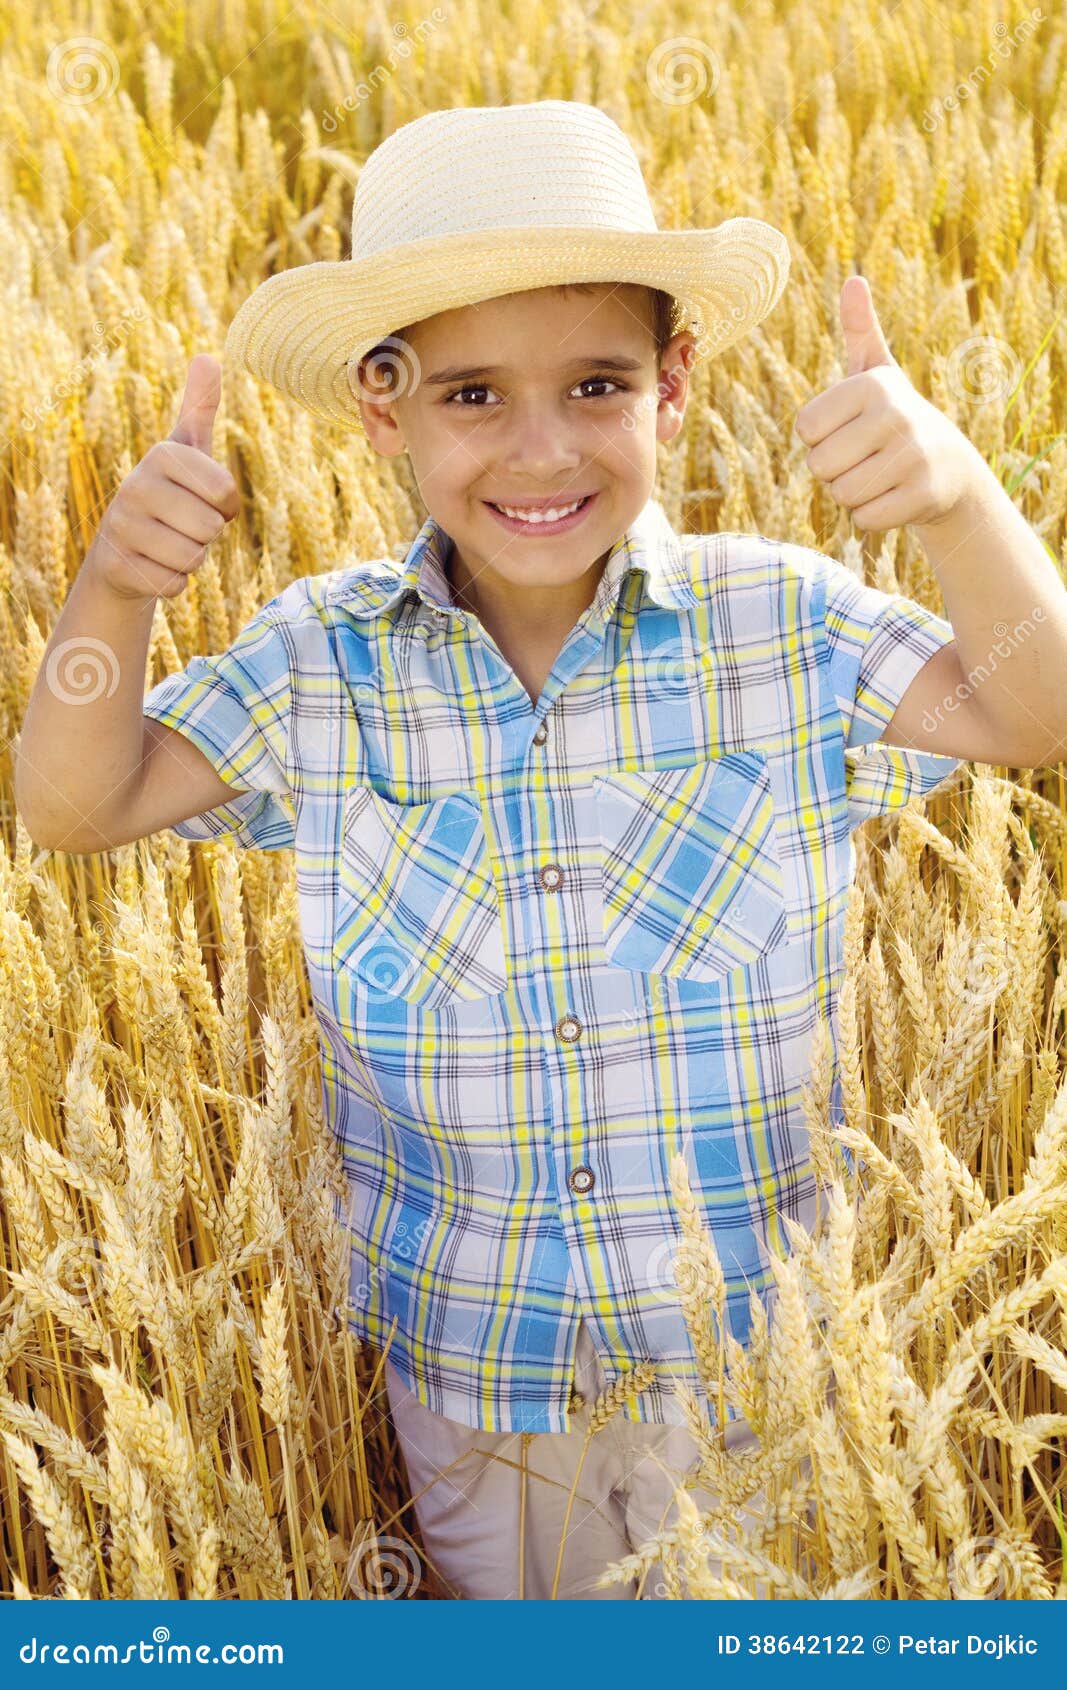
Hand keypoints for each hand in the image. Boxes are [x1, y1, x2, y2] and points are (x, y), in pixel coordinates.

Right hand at [85, 353, 240, 601]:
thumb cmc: (169, 494)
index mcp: (162, 455)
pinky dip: (173, 583)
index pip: (225, 492)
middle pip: (210, 529)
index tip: (205, 500)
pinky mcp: (121, 567)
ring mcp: (124, 528)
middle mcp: (136, 486)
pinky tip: (153, 565)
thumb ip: (199, 407)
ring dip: (191, 559)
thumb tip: (208, 356)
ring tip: (168, 543)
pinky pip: (175, 585)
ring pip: (194, 559)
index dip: (226, 507)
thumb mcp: (186, 451)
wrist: (122, 547)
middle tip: (182, 524)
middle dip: (206, 535)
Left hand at [794, 275, 985, 532]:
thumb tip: (853, 280)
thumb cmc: (895, 418)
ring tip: (880, 476)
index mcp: (872, 385)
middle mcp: (895, 415)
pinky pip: (865, 519)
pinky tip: (894, 497)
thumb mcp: (877, 371)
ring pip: (841, 494)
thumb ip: (860, 329)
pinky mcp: (923, 494)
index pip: (805, 428)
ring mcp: (913, 456)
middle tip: (865, 458)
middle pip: (819, 465)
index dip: (820, 438)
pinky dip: (872, 516)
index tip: (850, 430)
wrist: (951, 467)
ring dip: (852, 494)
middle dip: (834, 471)